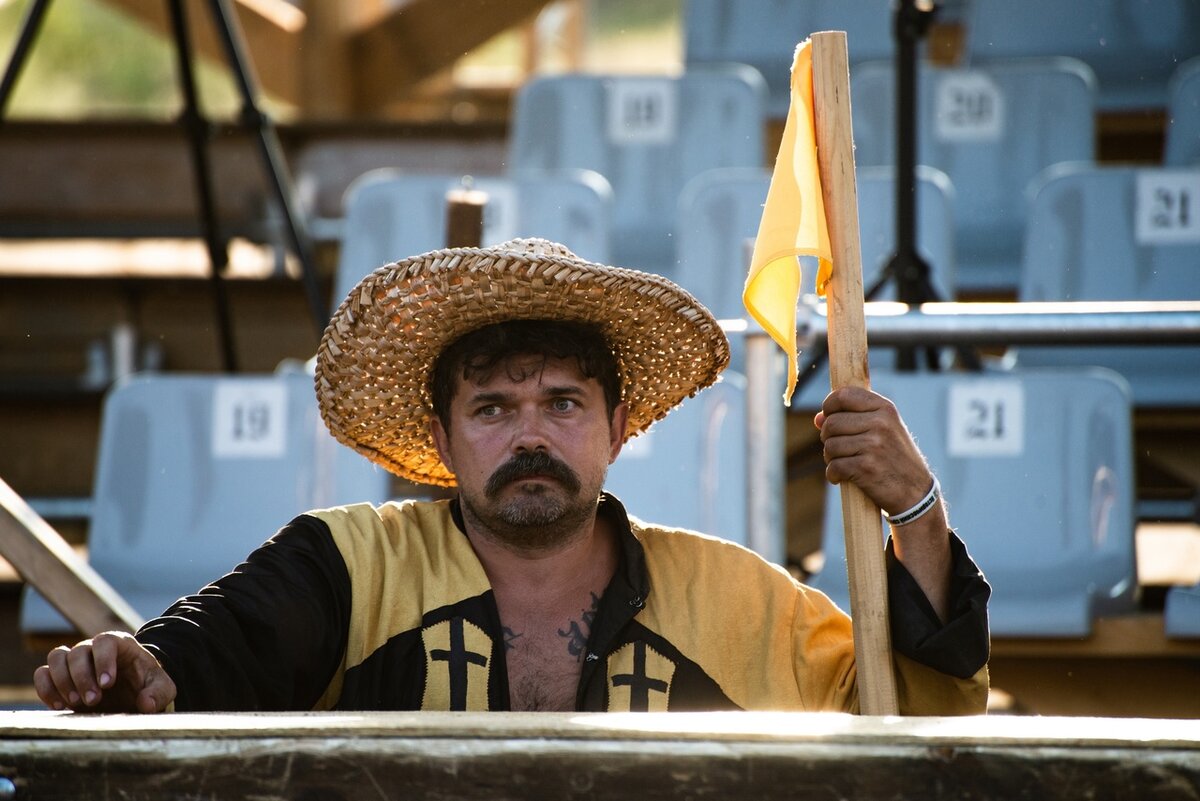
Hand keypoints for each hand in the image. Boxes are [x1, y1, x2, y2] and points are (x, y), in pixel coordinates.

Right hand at [33, 631, 175, 712]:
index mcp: (120, 644)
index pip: (105, 641)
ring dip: (62, 681)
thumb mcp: (162, 688)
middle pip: (78, 651)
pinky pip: (42, 673)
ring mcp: (75, 661)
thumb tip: (146, 704)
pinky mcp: (59, 677)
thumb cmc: (147, 686)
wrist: (132, 696)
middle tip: (93, 701)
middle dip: (82, 677)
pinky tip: (60, 706)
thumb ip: (158, 693)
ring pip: (56, 657)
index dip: (103, 661)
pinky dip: (46, 688)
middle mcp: (94, 649)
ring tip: (76, 703)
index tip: (107, 684)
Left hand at [814, 386, 933, 513]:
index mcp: (885, 408)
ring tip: (843, 463)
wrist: (915, 492)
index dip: (829, 406)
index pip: (844, 395)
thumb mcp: (884, 430)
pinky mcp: (866, 467)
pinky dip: (833, 475)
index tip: (828, 418)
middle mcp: (880, 423)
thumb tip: (818, 419)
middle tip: (838, 449)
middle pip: (831, 423)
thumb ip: (853, 418)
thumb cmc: (894, 458)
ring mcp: (874, 445)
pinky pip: (833, 466)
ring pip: (830, 445)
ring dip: (830, 458)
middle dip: (827, 437)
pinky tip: (842, 477)